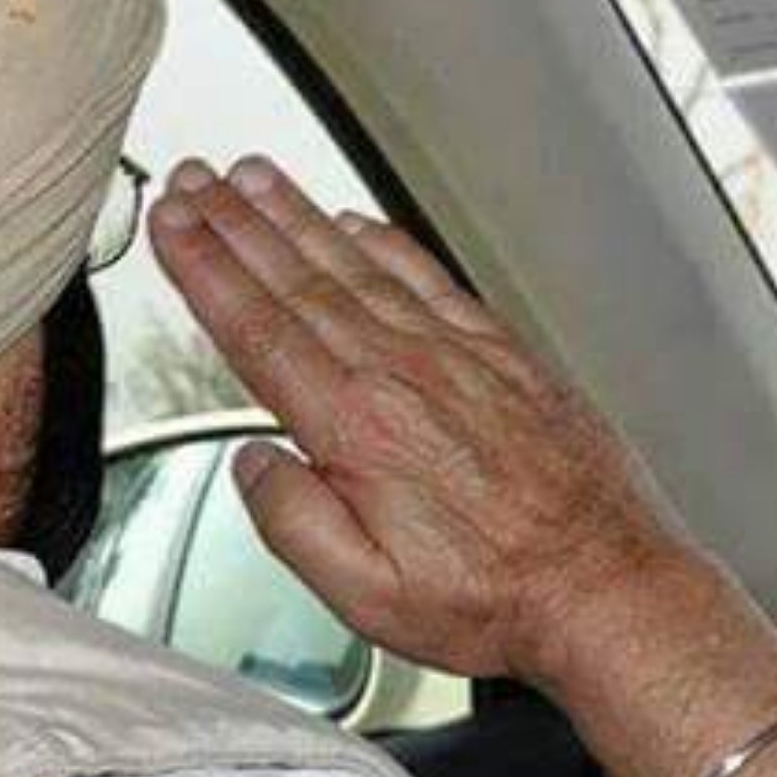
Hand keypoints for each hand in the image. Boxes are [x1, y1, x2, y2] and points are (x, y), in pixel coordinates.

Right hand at [147, 155, 690, 682]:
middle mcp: (404, 373)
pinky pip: (427, 277)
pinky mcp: (499, 353)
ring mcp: (454, 354)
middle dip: (234, 223)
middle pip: (297, 279)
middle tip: (193, 179)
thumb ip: (292, 521)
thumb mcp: (364, 594)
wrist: (603, 582)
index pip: (258, 328)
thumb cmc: (494, 598)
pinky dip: (383, 240)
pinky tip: (355, 220)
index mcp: (359, 427)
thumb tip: (252, 464)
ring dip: (296, 216)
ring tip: (254, 178)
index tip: (172, 225)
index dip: (205, 269)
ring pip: (356, 265)